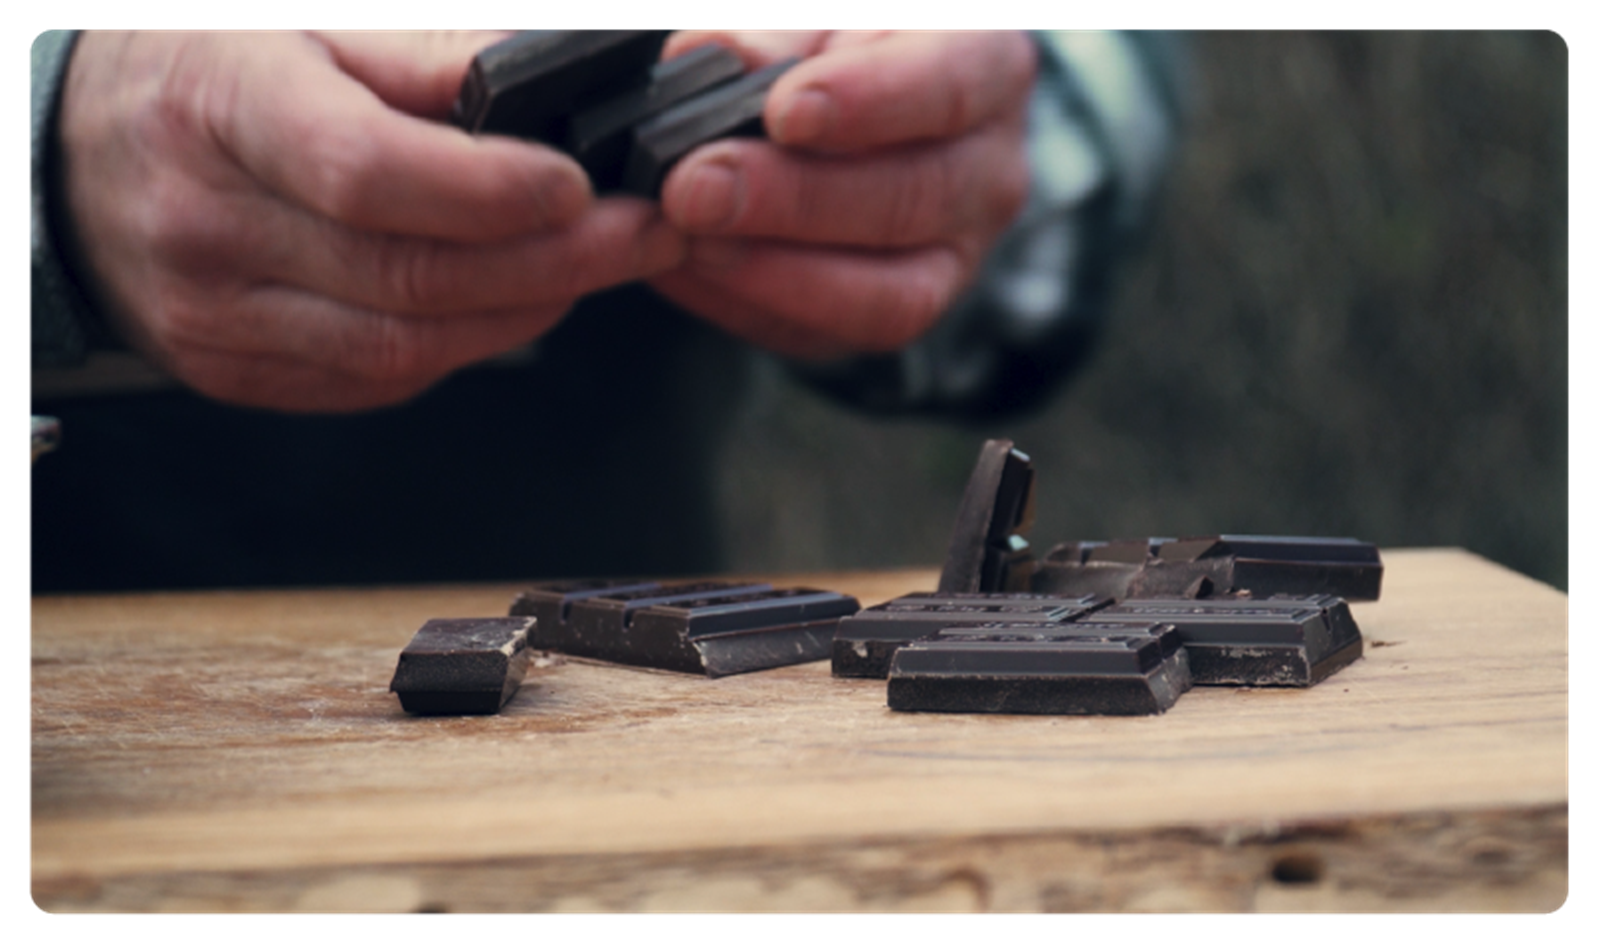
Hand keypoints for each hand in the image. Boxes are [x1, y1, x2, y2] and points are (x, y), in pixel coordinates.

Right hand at [58, 30, 686, 411]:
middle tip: (650, 229)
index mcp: (221, 105)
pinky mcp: (241, 372)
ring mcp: (218, 316)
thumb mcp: (304, 16)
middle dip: (555, 260)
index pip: (362, 169)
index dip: (484, 189)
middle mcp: (207, 224)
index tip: (581, 185)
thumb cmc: (214, 65)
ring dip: (530, 308)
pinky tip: (524, 297)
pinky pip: (383, 376)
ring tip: (607, 260)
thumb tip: (555, 67)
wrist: (85, 154)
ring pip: (408, 343)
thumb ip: (425, 48)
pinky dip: (473, 341)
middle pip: (408, 275)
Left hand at [648, 30, 1034, 359]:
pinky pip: (828, 334)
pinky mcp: (892, 314)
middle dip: (793, 200)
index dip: (868, 102)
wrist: (863, 113)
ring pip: (886, 294)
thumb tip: (716, 58)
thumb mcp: (819, 18)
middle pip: (910, 200)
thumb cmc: (842, 50)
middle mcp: (987, 174)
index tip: (785, 111)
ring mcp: (954, 259)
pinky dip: (746, 303)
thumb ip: (776, 32)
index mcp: (985, 68)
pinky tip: (685, 267)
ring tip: (689, 236)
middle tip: (697, 186)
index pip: (948, 88)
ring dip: (772, 270)